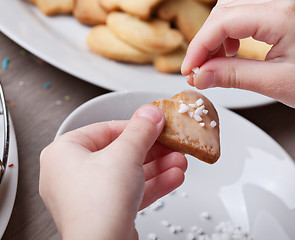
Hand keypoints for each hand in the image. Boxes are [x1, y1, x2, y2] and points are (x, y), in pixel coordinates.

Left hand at [39, 104, 186, 239]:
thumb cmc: (98, 205)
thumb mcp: (125, 154)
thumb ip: (140, 130)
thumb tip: (150, 113)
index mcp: (64, 153)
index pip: (106, 130)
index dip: (136, 126)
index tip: (156, 124)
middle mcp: (72, 174)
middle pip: (120, 152)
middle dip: (153, 150)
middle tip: (171, 144)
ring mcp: (88, 195)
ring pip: (128, 174)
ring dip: (157, 167)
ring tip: (179, 161)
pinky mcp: (104, 212)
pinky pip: (129, 191)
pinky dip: (151, 184)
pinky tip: (173, 178)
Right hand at [181, 0, 294, 117]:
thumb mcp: (274, 84)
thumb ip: (233, 76)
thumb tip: (201, 75)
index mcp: (284, 16)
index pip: (225, 21)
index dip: (200, 45)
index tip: (190, 69)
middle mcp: (282, 2)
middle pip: (224, 11)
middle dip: (205, 41)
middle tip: (198, 69)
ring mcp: (282, 6)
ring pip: (231, 11)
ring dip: (216, 36)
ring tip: (213, 63)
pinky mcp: (281, 14)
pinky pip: (244, 15)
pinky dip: (229, 33)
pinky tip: (230, 51)